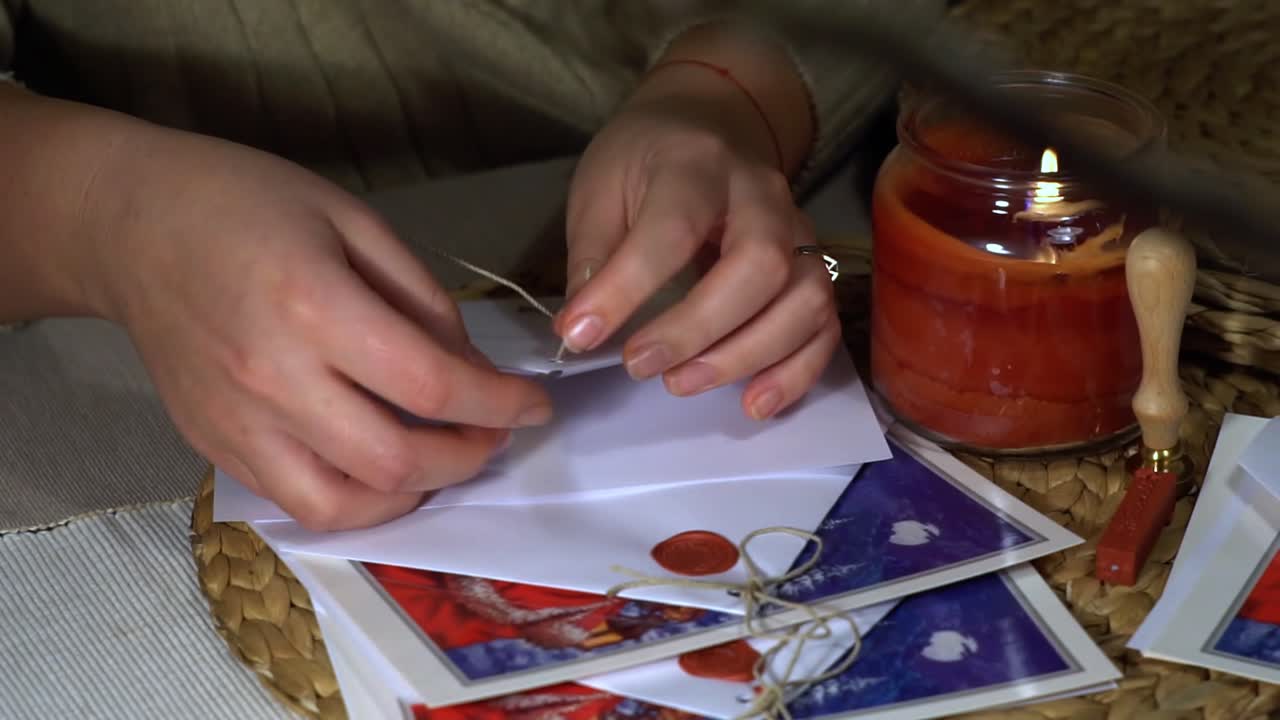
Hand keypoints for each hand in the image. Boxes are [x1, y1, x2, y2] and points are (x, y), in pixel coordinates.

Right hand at [83, 126, 551, 529]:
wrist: (133, 225)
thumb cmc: (246, 205)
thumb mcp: (353, 222)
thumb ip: (421, 301)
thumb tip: (471, 369)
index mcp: (314, 306)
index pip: (431, 385)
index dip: (499, 404)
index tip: (534, 404)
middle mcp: (273, 379)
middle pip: (396, 461)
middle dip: (468, 457)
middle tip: (493, 433)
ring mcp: (237, 424)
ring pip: (344, 507)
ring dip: (413, 495)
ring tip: (441, 459)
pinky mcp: (213, 447)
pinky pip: (296, 503)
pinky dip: (355, 501)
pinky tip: (381, 467)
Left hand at [556, 62, 839, 420]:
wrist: (711, 122)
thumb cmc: (646, 161)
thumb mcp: (601, 187)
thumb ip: (594, 253)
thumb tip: (582, 330)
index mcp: (697, 164)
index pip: (672, 230)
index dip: (625, 289)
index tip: (579, 334)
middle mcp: (762, 195)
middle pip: (759, 265)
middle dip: (699, 329)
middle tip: (641, 365)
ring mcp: (799, 232)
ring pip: (805, 298)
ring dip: (747, 355)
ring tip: (683, 385)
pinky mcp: (815, 268)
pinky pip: (825, 325)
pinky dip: (796, 372)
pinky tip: (753, 403)